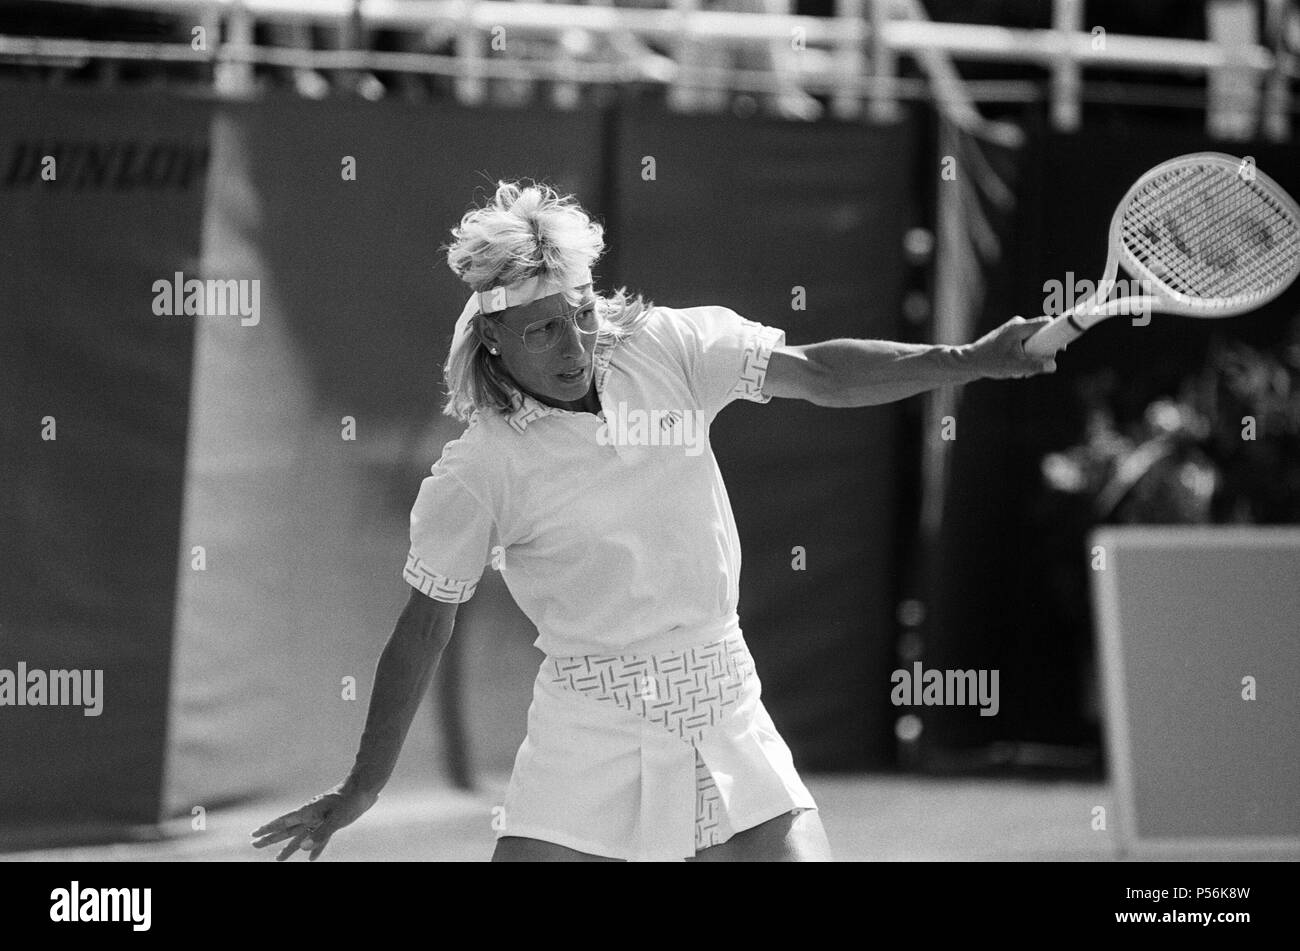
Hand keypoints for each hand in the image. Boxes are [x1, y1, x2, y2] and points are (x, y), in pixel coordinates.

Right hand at [250, 781, 378, 861]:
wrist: (365, 787)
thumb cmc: (350, 800)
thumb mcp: (336, 818)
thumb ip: (321, 833)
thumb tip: (303, 849)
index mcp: (308, 812)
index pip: (283, 823)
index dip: (268, 829)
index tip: (253, 834)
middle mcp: (311, 815)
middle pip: (286, 830)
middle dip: (271, 838)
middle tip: (255, 845)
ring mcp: (321, 819)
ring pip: (300, 836)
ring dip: (289, 848)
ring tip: (278, 858)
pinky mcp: (332, 822)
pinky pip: (319, 839)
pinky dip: (314, 848)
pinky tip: (311, 858)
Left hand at [962, 316, 1057, 378]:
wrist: (969, 362)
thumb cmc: (989, 362)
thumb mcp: (1014, 366)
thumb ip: (1034, 366)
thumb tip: (1053, 366)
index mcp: (1019, 327)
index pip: (1047, 323)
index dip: (1058, 333)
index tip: (1062, 347)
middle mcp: (1017, 325)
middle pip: (1042, 334)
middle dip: (1043, 351)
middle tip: (1037, 366)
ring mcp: (1013, 330)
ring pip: (1034, 341)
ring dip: (1032, 356)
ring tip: (1020, 371)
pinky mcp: (1010, 337)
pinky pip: (1026, 344)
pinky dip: (1025, 356)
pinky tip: (1015, 368)